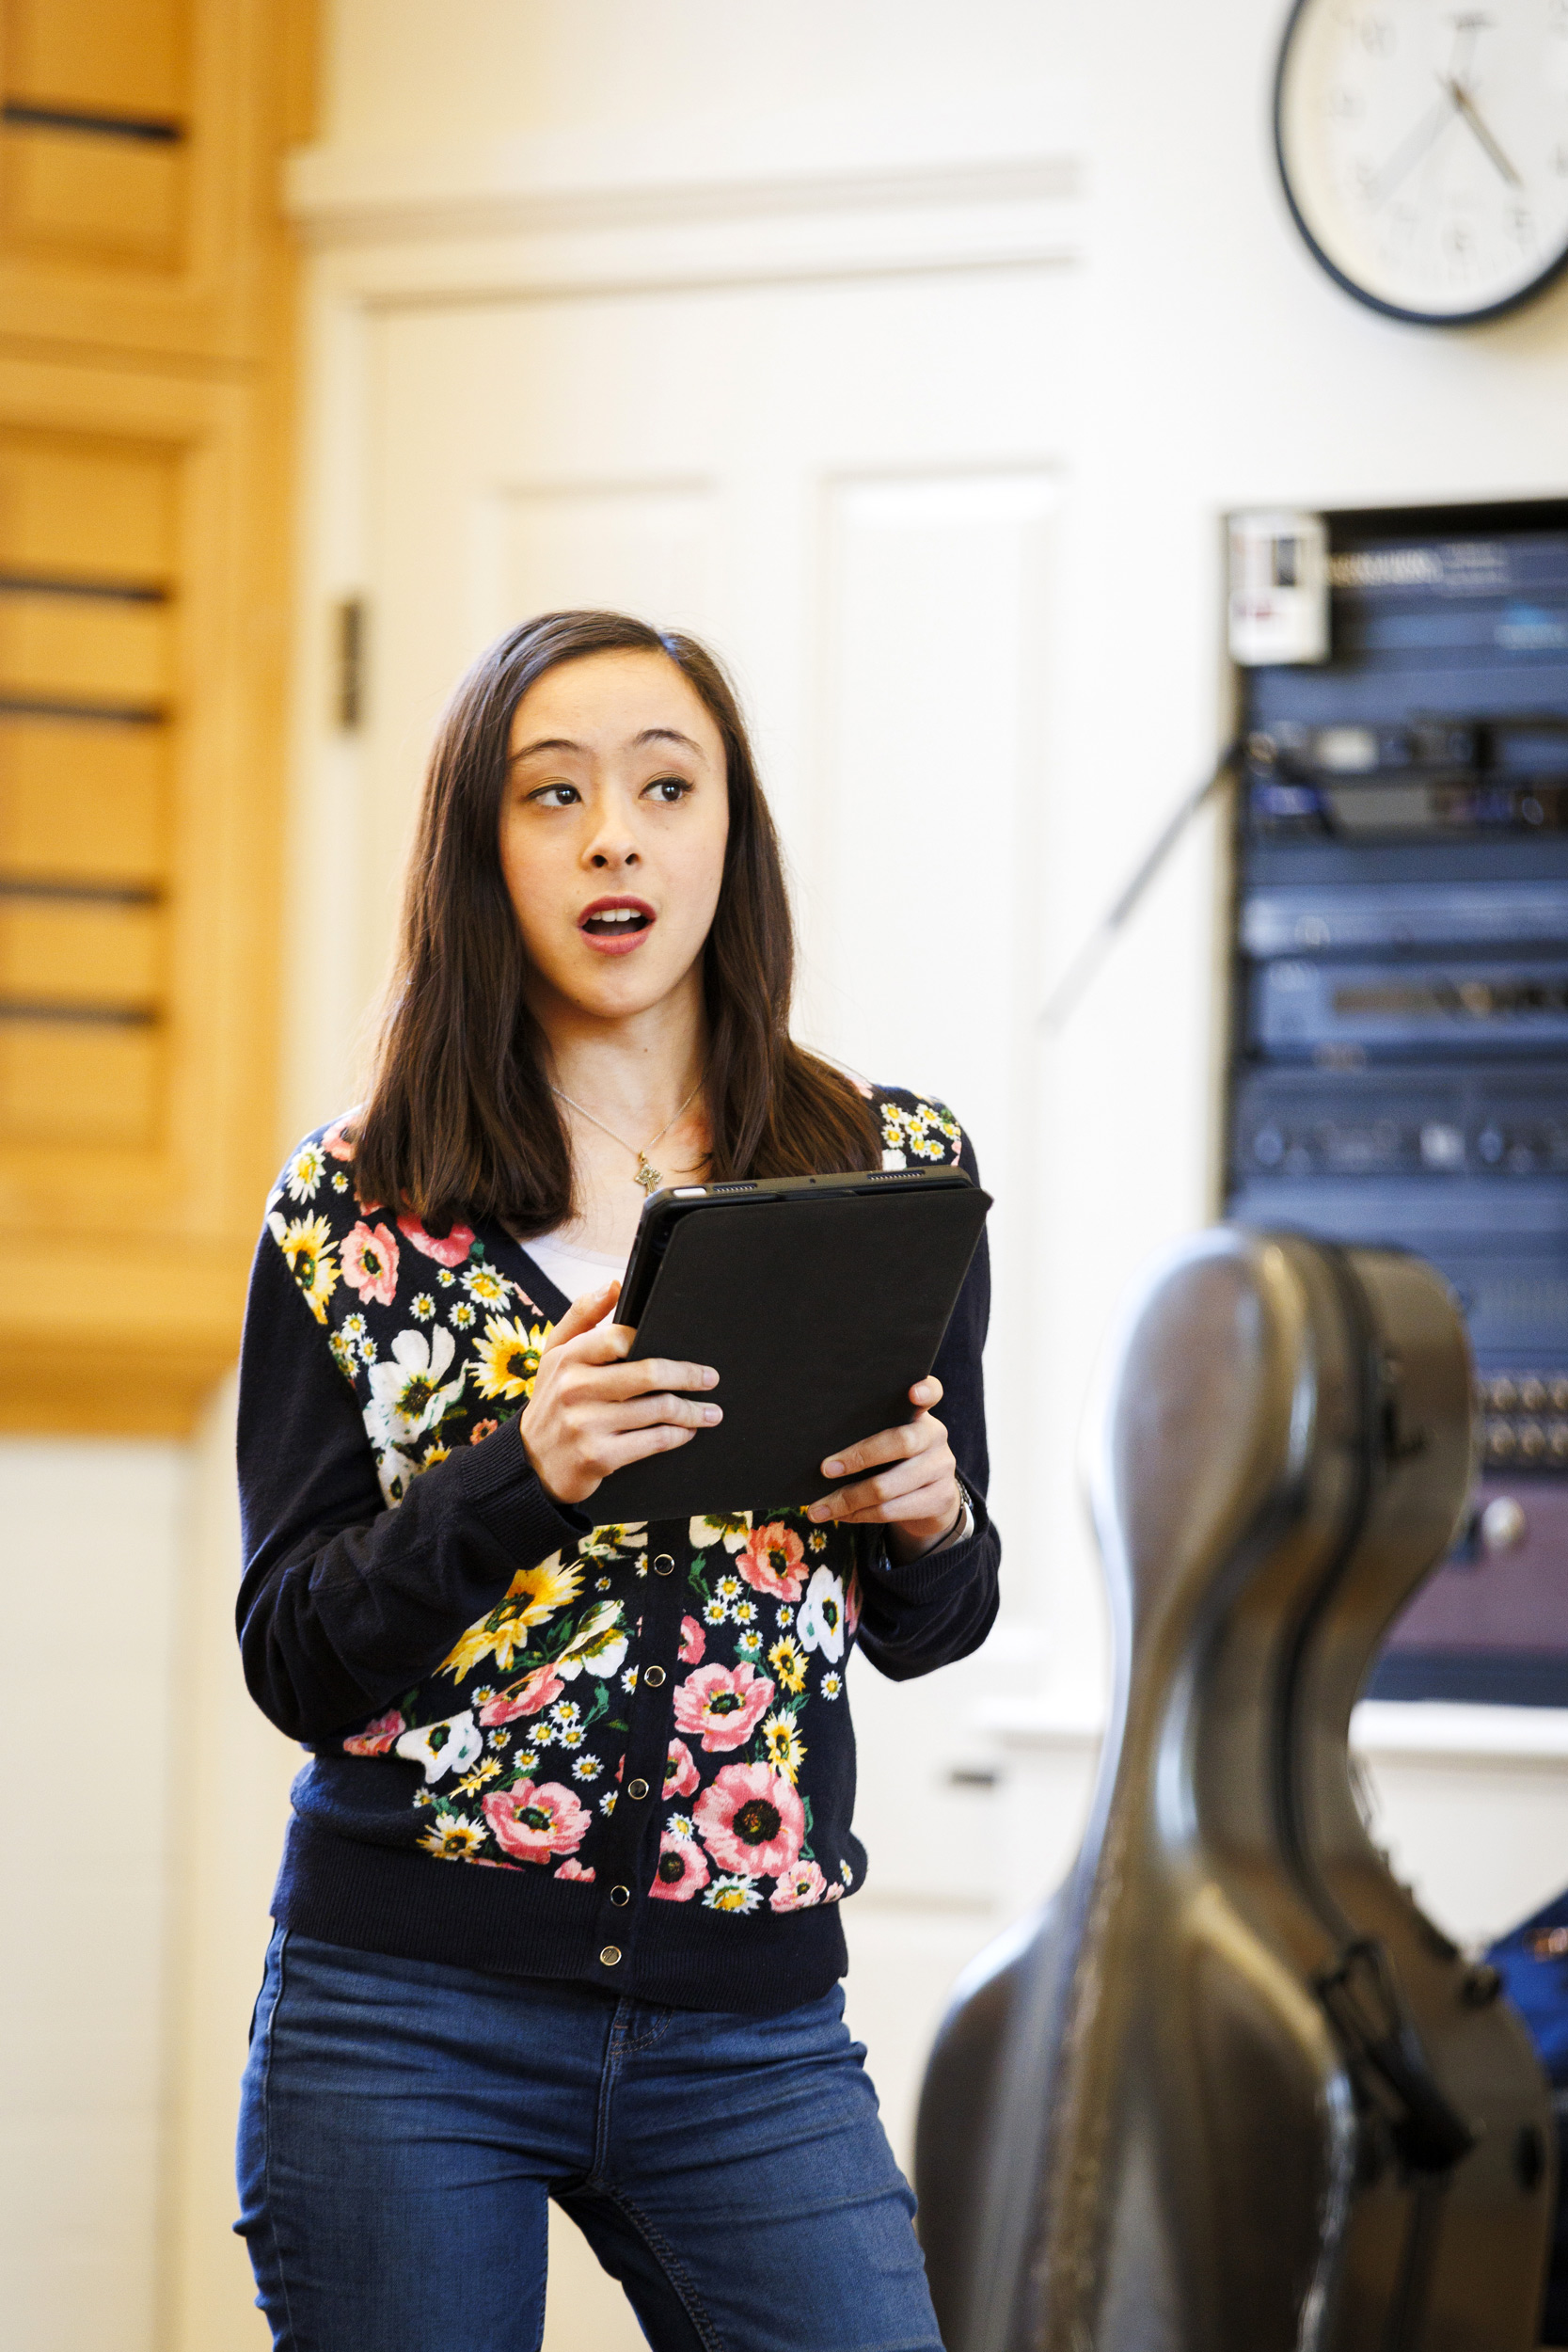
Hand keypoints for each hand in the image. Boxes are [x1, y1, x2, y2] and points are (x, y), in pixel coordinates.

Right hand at [520, 1282, 720, 1505]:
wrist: (532, 1464)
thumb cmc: (554, 1401)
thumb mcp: (556, 1355)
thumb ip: (582, 1316)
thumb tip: (615, 1284)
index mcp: (567, 1358)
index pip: (618, 1338)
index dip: (653, 1339)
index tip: (677, 1344)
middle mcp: (574, 1389)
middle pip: (648, 1374)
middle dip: (688, 1376)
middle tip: (710, 1378)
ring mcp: (586, 1425)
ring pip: (657, 1411)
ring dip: (692, 1411)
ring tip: (710, 1411)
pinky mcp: (598, 1456)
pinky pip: (653, 1442)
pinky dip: (678, 1435)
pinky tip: (687, 1432)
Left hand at [806, 1376, 961, 1562]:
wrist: (932, 1498)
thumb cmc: (895, 1459)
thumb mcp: (888, 1438)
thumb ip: (867, 1431)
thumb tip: (816, 1442)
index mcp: (920, 1414)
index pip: (932, 1392)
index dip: (926, 1390)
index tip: (913, 1392)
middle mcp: (936, 1437)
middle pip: (901, 1443)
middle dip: (859, 1456)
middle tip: (824, 1469)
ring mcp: (941, 1469)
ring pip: (887, 1487)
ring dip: (847, 1500)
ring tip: (817, 1508)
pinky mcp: (939, 1500)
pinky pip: (890, 1511)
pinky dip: (858, 1515)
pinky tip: (839, 1515)